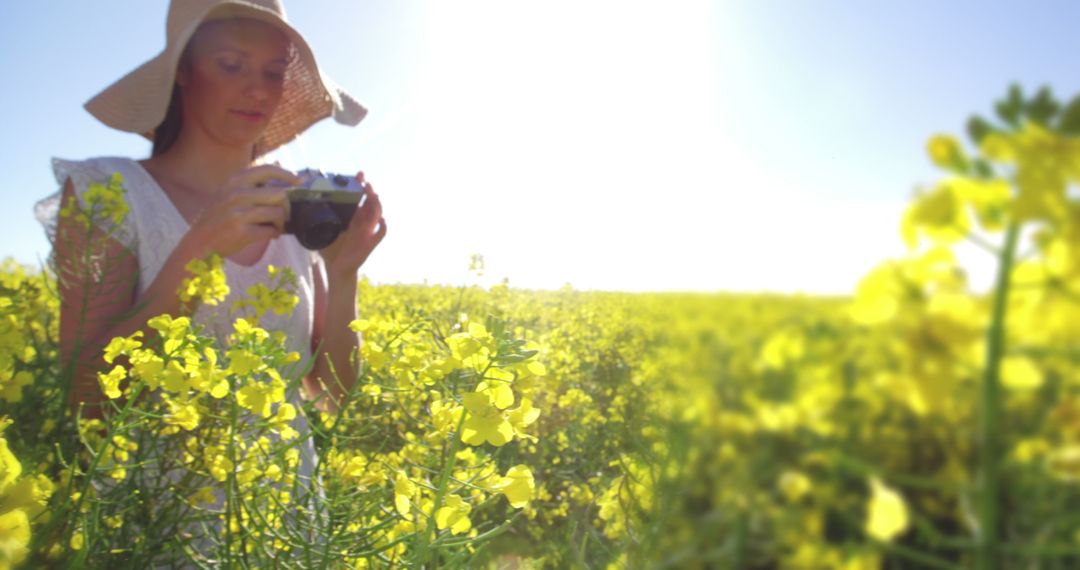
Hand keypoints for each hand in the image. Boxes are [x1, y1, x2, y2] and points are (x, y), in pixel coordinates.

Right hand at [182, 165, 300, 259]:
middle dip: (287, 207)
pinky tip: (268, 235)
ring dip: (281, 223)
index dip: (287, 174)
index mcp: (235, 181)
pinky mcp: (242, 231)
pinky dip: (274, 234)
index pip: (267, 169)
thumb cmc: (221, 217)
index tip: (299, 181)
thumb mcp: (230, 193)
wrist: (200, 242)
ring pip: (278, 213)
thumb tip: (282, 169)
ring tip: (273, 226)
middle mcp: (236, 193)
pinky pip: (271, 231)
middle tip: (284, 216)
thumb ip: (252, 184)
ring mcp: (238, 212)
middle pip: (280, 194)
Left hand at [318, 171, 386, 279]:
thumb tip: (298, 209)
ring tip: (373, 195)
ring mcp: (368, 231)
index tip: (359, 175)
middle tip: (365, 182)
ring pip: (377, 214)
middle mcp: (362, 222)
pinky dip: (383, 226)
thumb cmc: (330, 250)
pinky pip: (381, 233)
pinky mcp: (370, 243)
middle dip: (370, 191)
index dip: (361, 186)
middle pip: (371, 202)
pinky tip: (380, 220)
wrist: (336, 268)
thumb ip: (313, 221)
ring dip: (376, 204)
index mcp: (352, 217)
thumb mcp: (321, 232)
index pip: (359, 198)